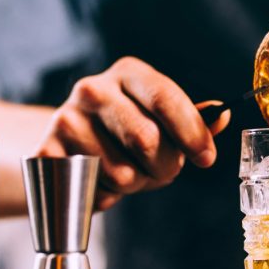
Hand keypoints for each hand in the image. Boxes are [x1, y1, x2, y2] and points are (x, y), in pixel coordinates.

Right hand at [33, 57, 230, 209]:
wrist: (68, 143)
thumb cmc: (126, 131)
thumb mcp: (161, 120)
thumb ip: (193, 121)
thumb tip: (222, 115)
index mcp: (129, 72)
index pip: (166, 98)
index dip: (192, 133)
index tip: (207, 159)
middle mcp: (93, 88)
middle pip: (146, 139)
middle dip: (165, 167)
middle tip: (163, 171)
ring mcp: (65, 118)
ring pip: (122, 172)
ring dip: (135, 185)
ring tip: (127, 174)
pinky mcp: (46, 151)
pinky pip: (93, 189)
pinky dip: (105, 196)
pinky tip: (101, 182)